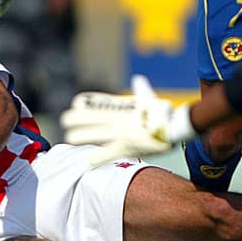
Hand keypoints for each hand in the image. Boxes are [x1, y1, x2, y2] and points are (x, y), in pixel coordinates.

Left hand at [61, 75, 194, 164]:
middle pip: (83, 117)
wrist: (175, 126)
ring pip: (87, 135)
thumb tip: (139, 79)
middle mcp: (115, 118)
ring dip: (77, 137)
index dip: (82, 104)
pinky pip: (103, 154)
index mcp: (119, 106)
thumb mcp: (148, 97)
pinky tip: (86, 160)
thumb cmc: (162, 112)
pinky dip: (94, 158)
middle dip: (72, 120)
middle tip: (66, 122)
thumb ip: (140, 88)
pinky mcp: (124, 148)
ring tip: (70, 138)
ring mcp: (118, 133)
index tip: (75, 107)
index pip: (92, 102)